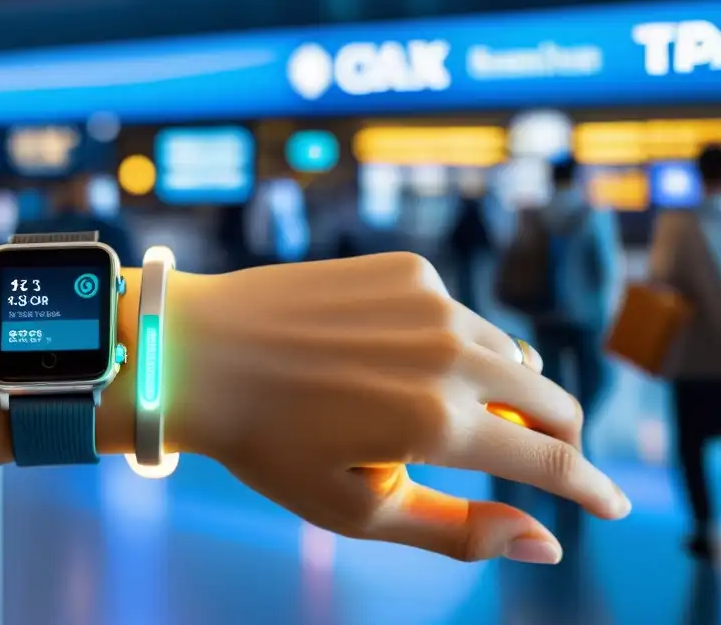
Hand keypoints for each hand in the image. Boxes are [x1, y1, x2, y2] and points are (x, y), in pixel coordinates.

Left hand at [165, 253, 629, 563]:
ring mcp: (429, 299)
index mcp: (438, 420)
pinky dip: (453, 345)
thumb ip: (460, 530)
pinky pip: (460, 315)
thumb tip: (545, 543)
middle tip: (537, 460)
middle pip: (550, 398)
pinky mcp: (406, 268)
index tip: (611, 505)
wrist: (200, 352)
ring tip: (448, 412)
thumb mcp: (359, 510)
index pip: (552, 459)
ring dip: (503, 389)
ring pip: (509, 353)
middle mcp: (447, 350)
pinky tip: (398, 358)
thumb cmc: (270, 443)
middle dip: (557, 438)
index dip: (590, 489)